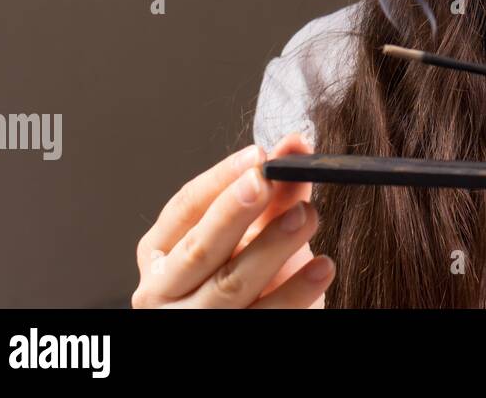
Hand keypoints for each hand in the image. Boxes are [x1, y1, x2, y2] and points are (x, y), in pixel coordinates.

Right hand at [132, 130, 334, 307]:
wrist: (259, 321)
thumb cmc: (250, 275)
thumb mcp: (256, 233)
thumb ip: (276, 192)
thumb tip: (296, 144)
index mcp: (162, 252)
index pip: (184, 208)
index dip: (219, 179)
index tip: (257, 156)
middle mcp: (164, 290)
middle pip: (200, 248)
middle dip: (233, 212)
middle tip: (266, 181)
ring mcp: (192, 322)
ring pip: (231, 284)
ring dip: (272, 247)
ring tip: (306, 216)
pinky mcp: (226, 341)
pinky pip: (265, 315)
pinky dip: (296, 291)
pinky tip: (323, 267)